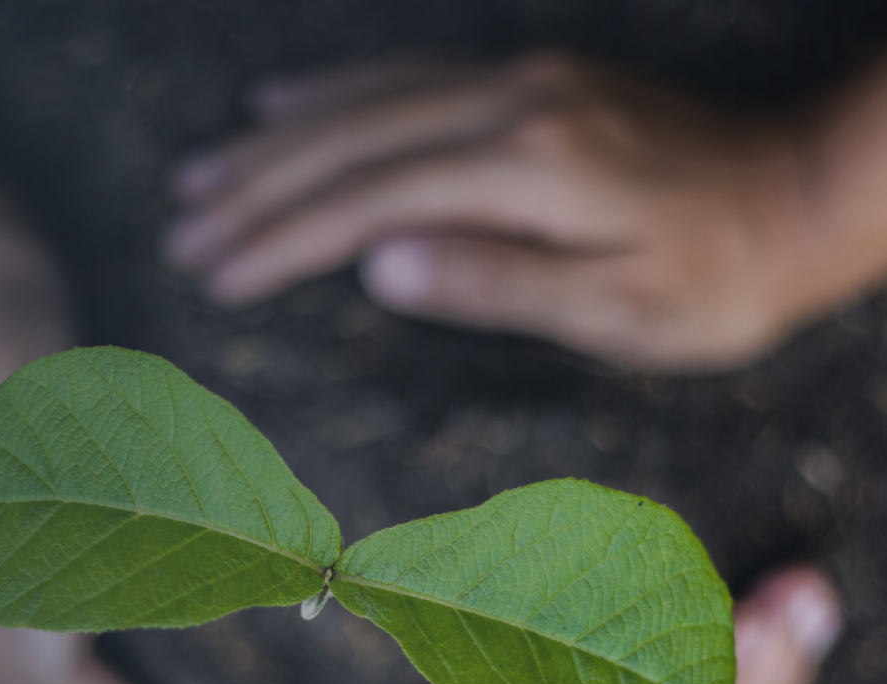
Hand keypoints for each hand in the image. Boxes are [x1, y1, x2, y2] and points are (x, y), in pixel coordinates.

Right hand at [166, 53, 886, 370]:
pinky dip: (336, 93)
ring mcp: (519, 80)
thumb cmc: (715, 281)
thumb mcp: (614, 311)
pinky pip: (410, 76)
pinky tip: (286, 106)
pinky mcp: (529, 81)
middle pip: (351, 141)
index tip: (215, 271)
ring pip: (368, 101)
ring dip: (278, 141)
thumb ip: (494, 282)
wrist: (799, 200)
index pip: (369, 201)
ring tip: (203, 173)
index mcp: (528, 170)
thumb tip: (379, 266)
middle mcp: (512, 104)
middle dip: (257, 188)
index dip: (282, 239)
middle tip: (181, 224)